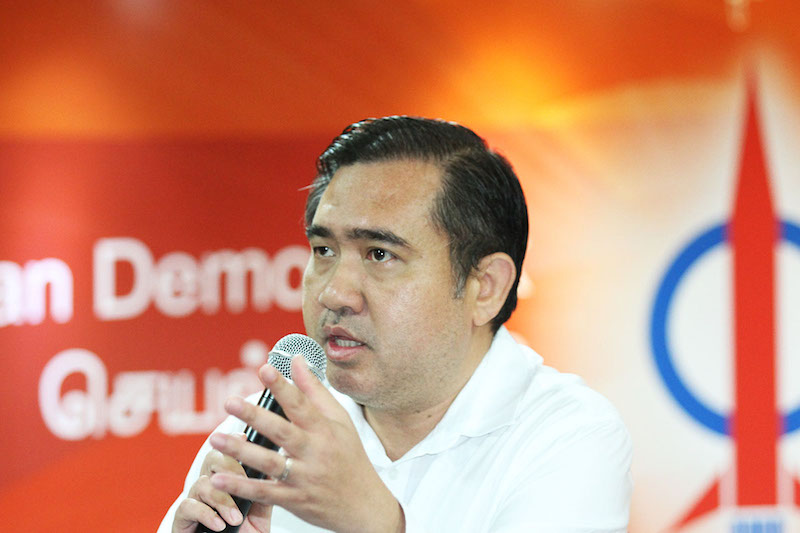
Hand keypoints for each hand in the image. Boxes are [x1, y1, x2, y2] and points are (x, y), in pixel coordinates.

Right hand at [172, 435, 272, 532]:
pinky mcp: (182, 516)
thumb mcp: (260, 511)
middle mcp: (210, 483)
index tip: (243, 436)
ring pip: (203, 483)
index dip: (233, 441)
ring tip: (236, 518)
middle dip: (228, 465)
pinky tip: (220, 524)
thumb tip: (279, 465)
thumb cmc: (244, 532)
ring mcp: (195, 498)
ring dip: (222, 500)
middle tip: (243, 481)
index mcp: (227, 478)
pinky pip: (188, 506)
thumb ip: (265, 489)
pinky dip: (206, 514)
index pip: (227, 451)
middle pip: (212, 458)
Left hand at [207, 356, 404, 532]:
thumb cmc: (350, 457)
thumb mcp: (340, 420)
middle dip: (255, 416)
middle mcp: (314, 452)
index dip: (283, 386)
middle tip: (230, 402)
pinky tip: (219, 478)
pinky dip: (241, 487)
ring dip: (241, 452)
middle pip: (282, 432)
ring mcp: (303, 478)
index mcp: (325, 430)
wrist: (363, 504)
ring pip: (270, 463)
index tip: (264, 369)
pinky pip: (264, 493)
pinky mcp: (294, 500)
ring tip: (216, 439)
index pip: (302, 404)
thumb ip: (315, 391)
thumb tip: (297, 360)